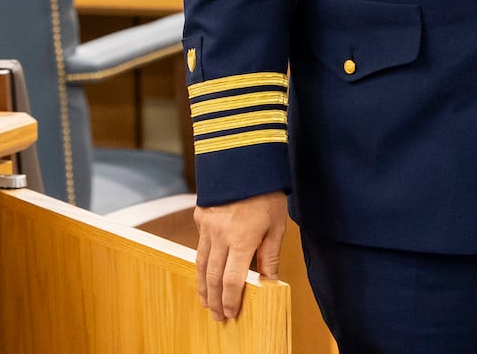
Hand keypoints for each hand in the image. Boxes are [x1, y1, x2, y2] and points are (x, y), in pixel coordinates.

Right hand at [193, 191, 286, 320]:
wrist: (246, 160)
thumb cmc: (267, 192)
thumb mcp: (276, 225)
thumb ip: (270, 255)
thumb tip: (269, 281)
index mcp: (242, 239)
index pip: (232, 280)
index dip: (230, 300)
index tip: (230, 312)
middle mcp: (221, 235)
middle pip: (213, 277)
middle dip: (214, 299)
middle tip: (217, 315)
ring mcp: (207, 226)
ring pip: (201, 264)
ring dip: (203, 285)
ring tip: (206, 300)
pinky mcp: (201, 217)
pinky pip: (199, 245)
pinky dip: (201, 263)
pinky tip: (204, 273)